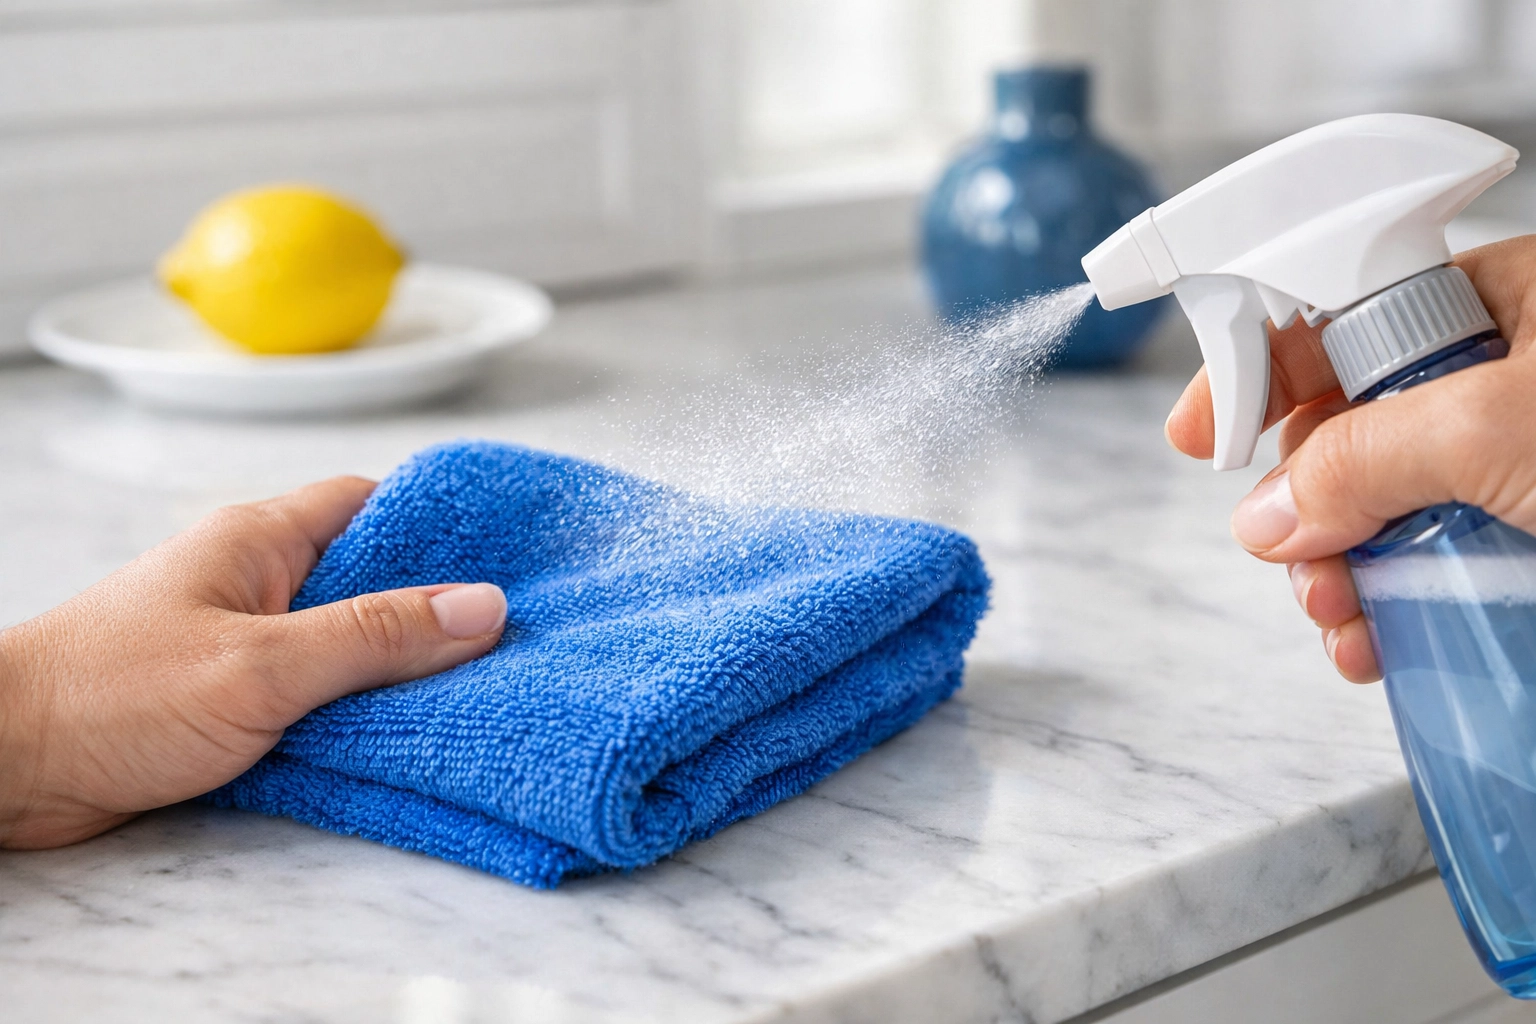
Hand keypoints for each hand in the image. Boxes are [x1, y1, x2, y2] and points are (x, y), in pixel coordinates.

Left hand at [0, 476, 506, 848]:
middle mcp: (260, 580)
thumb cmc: (113, 697)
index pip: (375, 504)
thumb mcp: (263, 665)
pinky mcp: (234, 698)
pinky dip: (363, 709)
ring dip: (402, 667)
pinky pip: (321, 691)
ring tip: (483, 687)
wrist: (7, 766)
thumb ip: (375, 636)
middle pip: (374, 577)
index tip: (517, 550)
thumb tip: (484, 606)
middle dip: (439, 606)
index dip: (446, 522)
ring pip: (350, 640)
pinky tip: (408, 731)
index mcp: (263, 540)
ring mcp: (247, 639)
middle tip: (518, 634)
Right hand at [1165, 235, 1535, 682]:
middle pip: (1345, 429)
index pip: (1337, 315)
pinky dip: (1386, 610)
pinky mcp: (1520, 536)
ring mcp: (1508, 463)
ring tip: (1338, 616)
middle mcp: (1495, 376)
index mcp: (1496, 304)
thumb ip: (1366, 457)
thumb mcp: (1496, 427)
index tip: (1200, 433)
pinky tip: (1373, 645)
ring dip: (1335, 572)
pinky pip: (1425, 566)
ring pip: (1377, 508)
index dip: (1255, 369)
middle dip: (1300, 503)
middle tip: (1282, 548)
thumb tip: (1269, 516)